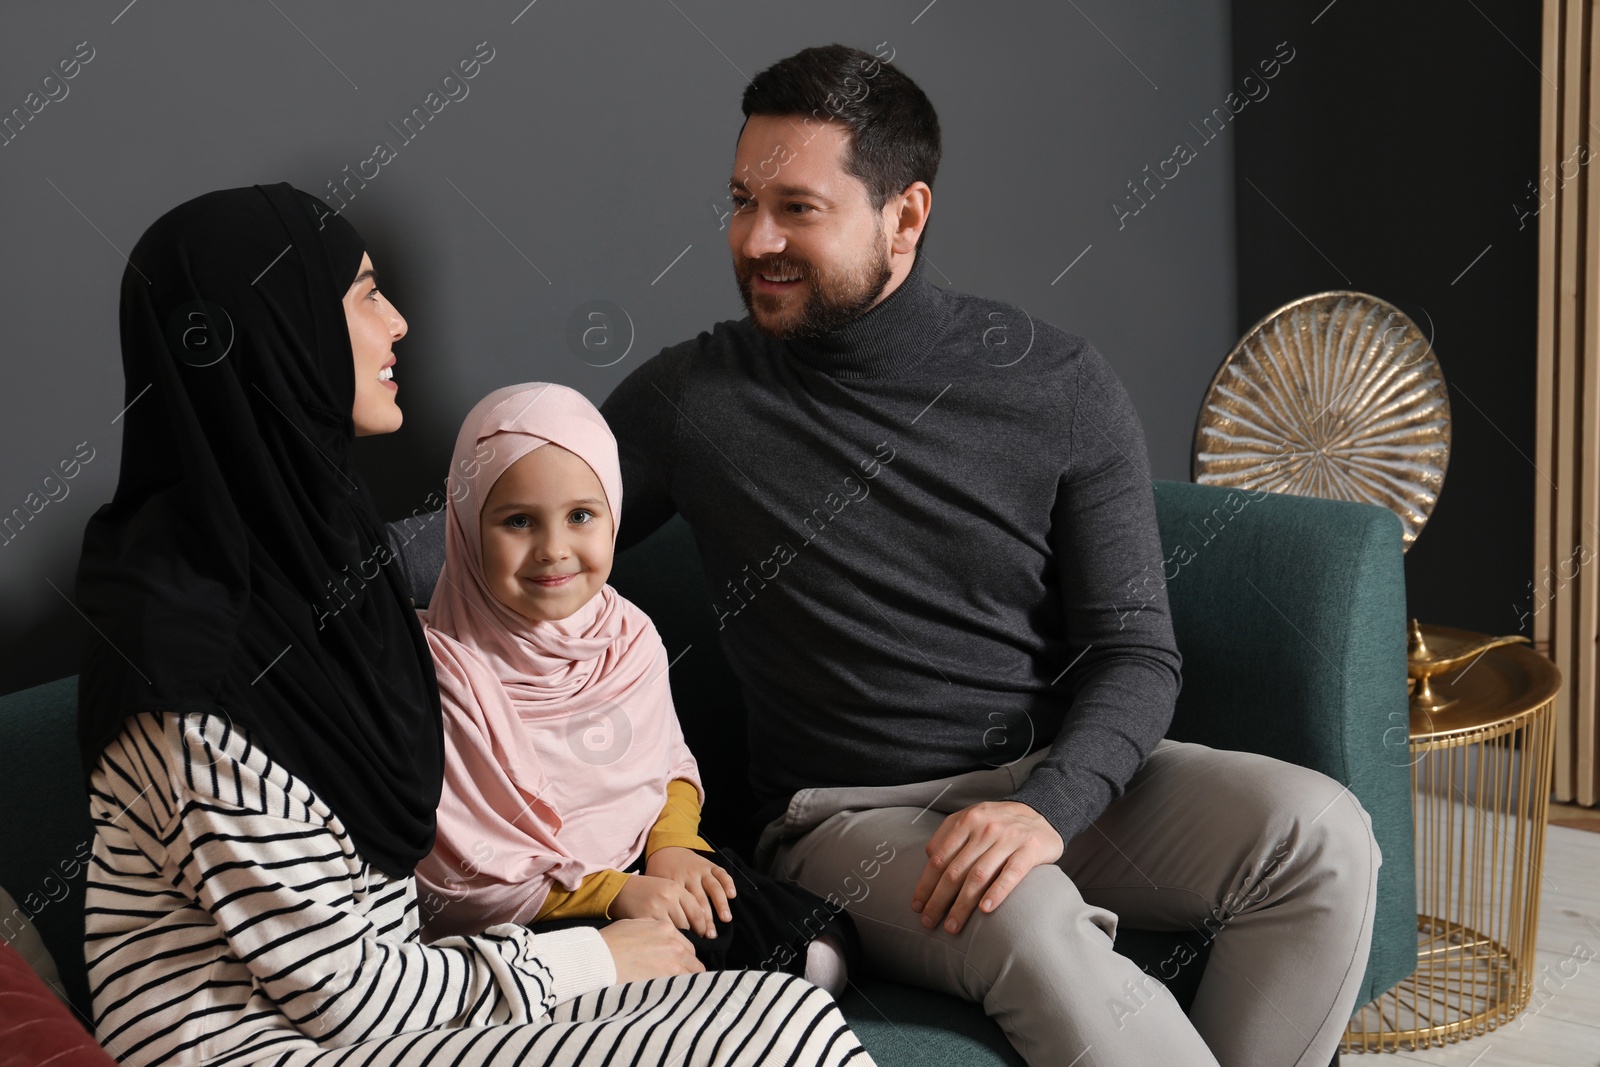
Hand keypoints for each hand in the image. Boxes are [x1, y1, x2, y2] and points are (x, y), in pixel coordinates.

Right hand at [597, 917, 703, 982]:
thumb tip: (661, 938)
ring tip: (677, 992)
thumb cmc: (611, 941)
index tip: (677, 967)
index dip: (683, 959)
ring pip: (692, 976)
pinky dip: (680, 992)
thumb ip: (653, 929)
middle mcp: (674, 944)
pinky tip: (673, 997)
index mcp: (667, 929)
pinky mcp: (667, 980)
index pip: (687, 947)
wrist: (599, 958)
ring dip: (686, 983)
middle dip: (687, 971)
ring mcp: (673, 963)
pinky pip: (683, 988)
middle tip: (678, 981)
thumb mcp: (634, 924)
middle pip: (693, 962)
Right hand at [611, 873, 718, 937]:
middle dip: (690, 934)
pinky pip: (662, 936)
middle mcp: (669, 896)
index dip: (702, 926)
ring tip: (672, 942)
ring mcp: (657, 908)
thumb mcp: (666, 890)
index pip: (698, 911)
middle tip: (688, 941)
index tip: (702, 934)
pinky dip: (664, 941)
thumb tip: (702, 921)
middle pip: (689, 923)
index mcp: (676, 888)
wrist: (618, 891)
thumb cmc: (645, 892)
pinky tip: (662, 943)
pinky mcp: (646, 919)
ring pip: (677, 931)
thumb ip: (683, 902)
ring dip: (677, 939)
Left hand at [645, 846, 736, 930]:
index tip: (697, 938)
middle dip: (707, 919)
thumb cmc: (659, 875)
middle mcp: (688, 876)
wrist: (665, 850)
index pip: (685, 907)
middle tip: (711, 935)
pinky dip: (728, 883)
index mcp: (674, 884)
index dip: (691, 923)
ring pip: (713, 887)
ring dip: (721, 904)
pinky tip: (732, 895)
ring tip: (726, 918)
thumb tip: (670, 932)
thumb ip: (662, 906)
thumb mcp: (656, 889)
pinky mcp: (709, 864)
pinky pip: (721, 873)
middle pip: (700, 901)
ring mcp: (700, 870)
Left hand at [910, 800, 1062, 934]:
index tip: (917, 907)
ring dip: (962, 905)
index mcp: (967, 821)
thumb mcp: (972, 819)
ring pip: (979, 876)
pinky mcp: (1030, 849)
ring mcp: (1009, 838)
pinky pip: (1011, 874)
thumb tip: (929, 858)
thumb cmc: (999, 823)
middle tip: (929, 923)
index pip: (939, 858)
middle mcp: (985, 828)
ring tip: (953, 926)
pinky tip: (985, 910)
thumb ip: (949, 834)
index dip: (926, 884)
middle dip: (939, 900)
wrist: (1042, 812)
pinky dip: (997, 892)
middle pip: (955, 871)